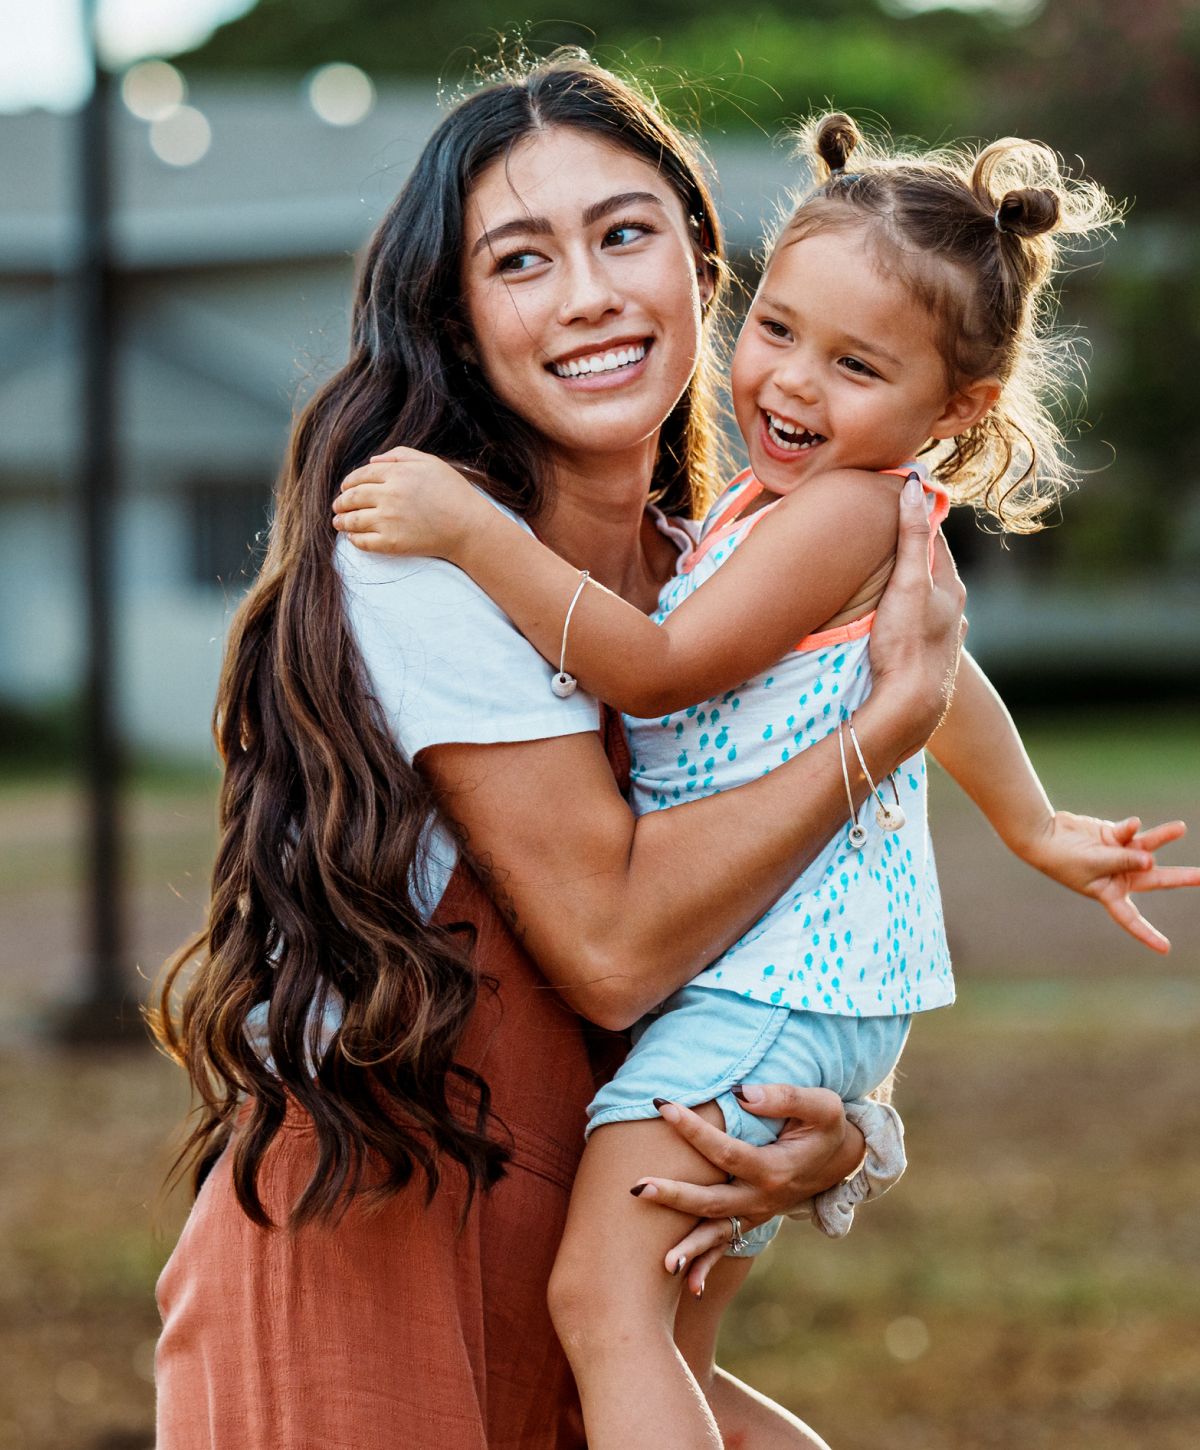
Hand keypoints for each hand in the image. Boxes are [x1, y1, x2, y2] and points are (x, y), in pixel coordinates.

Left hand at [331, 446, 482, 558]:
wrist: (468, 526)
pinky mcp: (392, 543)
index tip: (345, 488)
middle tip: (338, 505)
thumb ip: (400, 454)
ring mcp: (388, 520)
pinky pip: (363, 541)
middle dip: (341, 501)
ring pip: (353, 520)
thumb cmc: (453, 492)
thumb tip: (372, 460)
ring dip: (341, 520)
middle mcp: (389, 495)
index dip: (349, 482)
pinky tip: (352, 537)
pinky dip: (354, 539)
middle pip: (353, 497)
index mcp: (397, 473)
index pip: (360, 476)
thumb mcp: (430, 462)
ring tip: (338, 522)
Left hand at [630, 1086, 864, 1295]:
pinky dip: (708, 1266)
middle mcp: (763, 1199)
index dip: (693, 1129)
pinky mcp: (752, 1219)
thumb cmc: (827, 1126)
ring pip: (717, 1234)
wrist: (842, 1158)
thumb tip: (739, 1093)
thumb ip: (784, 1097)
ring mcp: (757, 1214)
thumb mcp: (821, 1105)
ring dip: (688, 1248)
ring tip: (662, 1263)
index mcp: (776, 1169)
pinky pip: (727, 1247)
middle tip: (637, 1187)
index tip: (662, 1105)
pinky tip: (687, 1287)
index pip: (725, 1152)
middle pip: (712, 1202)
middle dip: (673, 1196)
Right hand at [869, 477, 966, 757]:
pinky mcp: (930, 664)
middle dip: (910, 556)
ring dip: (909, 592)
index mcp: (951, 588)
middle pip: (930, 573)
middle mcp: (954, 612)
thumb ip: (910, 535)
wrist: (911, 707)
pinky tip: (895, 627)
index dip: (915, 520)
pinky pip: (918, 632)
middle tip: (881, 538)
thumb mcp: (907, 583)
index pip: (934, 541)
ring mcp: (944, 640)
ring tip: (884, 581)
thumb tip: (915, 485)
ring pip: (926, 605)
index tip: (895, 503)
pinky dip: (907, 621)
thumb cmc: (907, 643)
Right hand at [1020, 813, 1199, 953]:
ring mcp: (1119, 855)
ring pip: (1148, 849)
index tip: (1165, 949)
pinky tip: (1130, 825)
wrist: (1045, 834)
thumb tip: (1151, 859)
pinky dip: (1131, 827)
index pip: (1131, 919)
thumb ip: (1125, 859)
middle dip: (1180, 877)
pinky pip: (1132, 832)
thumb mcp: (1096, 863)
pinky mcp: (1115, 836)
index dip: (1147, 934)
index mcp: (1109, 894)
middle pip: (1156, 879)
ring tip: (1180, 829)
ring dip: (1163, 837)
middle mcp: (1119, 876)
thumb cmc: (1064, 858)